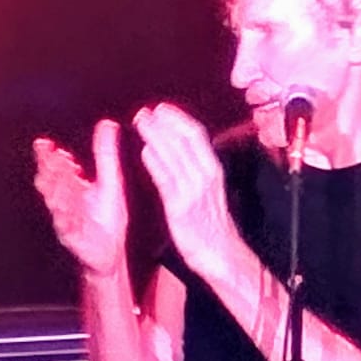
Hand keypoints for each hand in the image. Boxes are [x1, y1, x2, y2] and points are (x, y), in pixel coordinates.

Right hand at [32, 120, 127, 276]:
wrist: (109, 251)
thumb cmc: (106, 218)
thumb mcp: (110, 181)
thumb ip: (105, 154)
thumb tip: (106, 124)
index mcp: (74, 186)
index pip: (59, 167)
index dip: (51, 156)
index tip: (45, 144)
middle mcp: (66, 201)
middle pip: (53, 182)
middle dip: (48, 170)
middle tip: (46, 157)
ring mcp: (67, 219)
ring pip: (56, 202)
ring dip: (53, 190)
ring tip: (51, 178)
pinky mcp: (73, 237)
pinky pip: (66, 226)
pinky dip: (64, 217)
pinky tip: (62, 210)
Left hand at [133, 103, 237, 277]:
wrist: (220, 253)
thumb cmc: (211, 222)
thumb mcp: (208, 188)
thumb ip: (194, 167)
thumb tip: (176, 146)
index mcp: (213, 169)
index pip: (196, 135)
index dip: (178, 118)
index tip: (161, 108)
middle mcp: (205, 176)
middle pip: (185, 141)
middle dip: (163, 123)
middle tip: (144, 111)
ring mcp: (193, 192)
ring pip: (175, 156)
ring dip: (156, 136)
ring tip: (140, 123)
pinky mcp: (181, 208)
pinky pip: (167, 181)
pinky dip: (156, 164)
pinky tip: (145, 152)